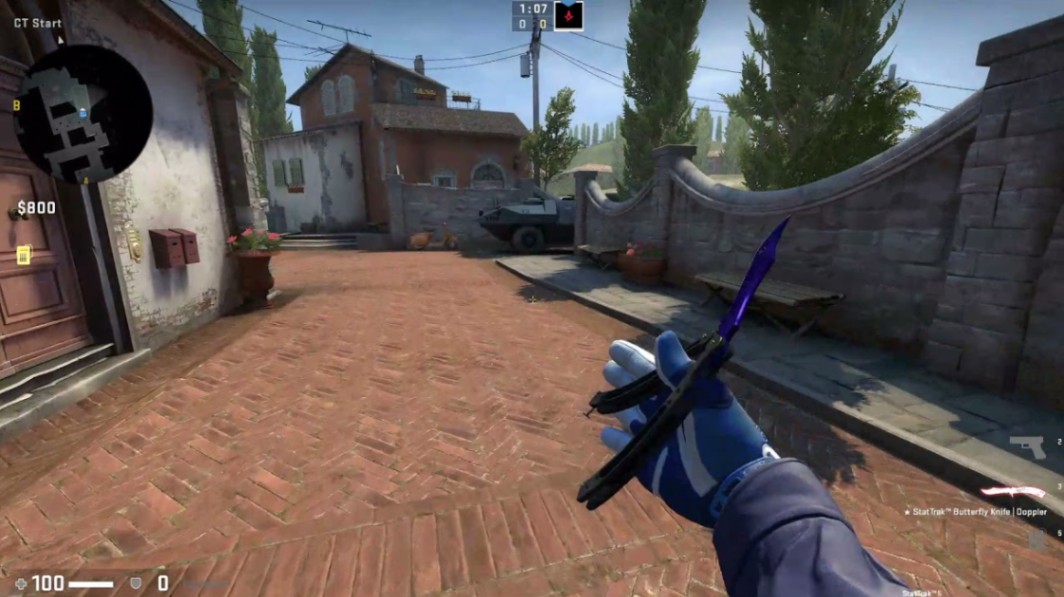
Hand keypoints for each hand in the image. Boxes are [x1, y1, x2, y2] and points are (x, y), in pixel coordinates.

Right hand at [599, 331, 779, 527]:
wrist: (731, 487)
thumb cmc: (723, 438)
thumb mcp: (705, 397)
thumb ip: (680, 370)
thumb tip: (663, 336)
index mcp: (686, 396)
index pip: (656, 371)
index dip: (636, 359)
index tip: (615, 347)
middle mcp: (671, 416)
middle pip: (642, 393)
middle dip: (625, 380)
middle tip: (608, 366)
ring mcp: (659, 441)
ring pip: (632, 418)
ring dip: (618, 406)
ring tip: (602, 395)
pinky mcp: (650, 466)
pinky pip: (628, 450)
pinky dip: (617, 442)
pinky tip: (605, 432)